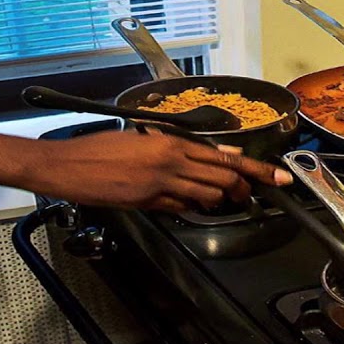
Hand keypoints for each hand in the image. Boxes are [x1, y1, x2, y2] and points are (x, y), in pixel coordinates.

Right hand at [27, 130, 293, 212]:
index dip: (255, 169)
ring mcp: (159, 186)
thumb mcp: (141, 135)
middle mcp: (170, 163)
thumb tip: (211, 150)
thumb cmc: (98, 147)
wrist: (67, 164)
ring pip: (207, 196)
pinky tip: (191, 203)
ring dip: (220, 199)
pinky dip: (192, 206)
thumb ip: (177, 143)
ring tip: (225, 199)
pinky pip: (181, 208)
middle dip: (244, 189)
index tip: (277, 176)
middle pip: (223, 180)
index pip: (224, 157)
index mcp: (170, 142)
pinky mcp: (147, 204)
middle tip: (252, 193)